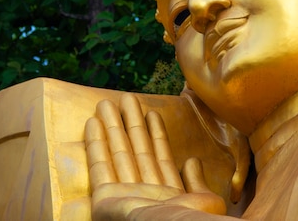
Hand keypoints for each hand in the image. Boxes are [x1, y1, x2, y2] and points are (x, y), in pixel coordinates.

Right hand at [85, 93, 227, 219]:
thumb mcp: (204, 201)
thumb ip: (196, 181)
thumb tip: (192, 160)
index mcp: (169, 195)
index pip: (160, 157)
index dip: (156, 134)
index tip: (152, 113)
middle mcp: (145, 193)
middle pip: (136, 150)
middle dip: (131, 123)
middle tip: (126, 97)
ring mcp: (124, 195)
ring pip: (118, 153)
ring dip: (111, 127)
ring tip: (106, 102)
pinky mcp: (104, 199)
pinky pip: (100, 166)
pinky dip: (96, 144)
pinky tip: (93, 123)